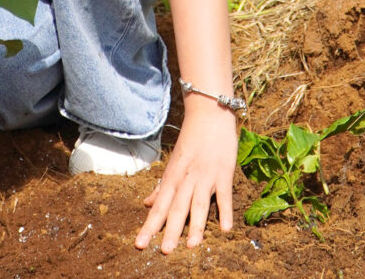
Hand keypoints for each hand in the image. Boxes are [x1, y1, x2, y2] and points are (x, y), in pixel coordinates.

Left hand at [135, 102, 236, 253]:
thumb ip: (162, 185)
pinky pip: (224, 194)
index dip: (150, 225)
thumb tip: (147, 203)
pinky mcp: (224, 173)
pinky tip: (225, 228)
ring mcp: (206, 176)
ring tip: (189, 246)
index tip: (140, 244)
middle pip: (177, 208)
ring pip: (198, 204)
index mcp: (173, 176)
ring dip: (195, 226)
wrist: (209, 113)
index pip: (159, 206)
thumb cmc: (191, 139)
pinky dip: (224, 210)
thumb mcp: (173, 162)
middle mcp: (187, 178)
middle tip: (164, 251)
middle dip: (170, 230)